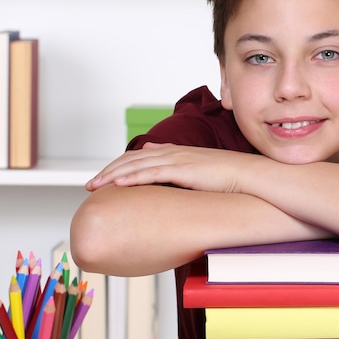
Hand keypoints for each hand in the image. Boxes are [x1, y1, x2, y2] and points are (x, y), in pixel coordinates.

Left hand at [85, 142, 255, 192]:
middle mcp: (172, 152)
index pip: (140, 157)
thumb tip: (162, 164)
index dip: (119, 166)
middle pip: (131, 159)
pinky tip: (117, 184)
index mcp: (177, 152)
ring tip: (94, 186)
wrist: (247, 174)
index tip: (105, 178)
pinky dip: (131, 178)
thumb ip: (181, 168)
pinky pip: (150, 174)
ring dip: (112, 175)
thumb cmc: (229, 177)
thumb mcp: (201, 170)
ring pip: (136, 165)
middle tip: (90, 185)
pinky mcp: (182, 170)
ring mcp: (176, 160)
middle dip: (108, 170)